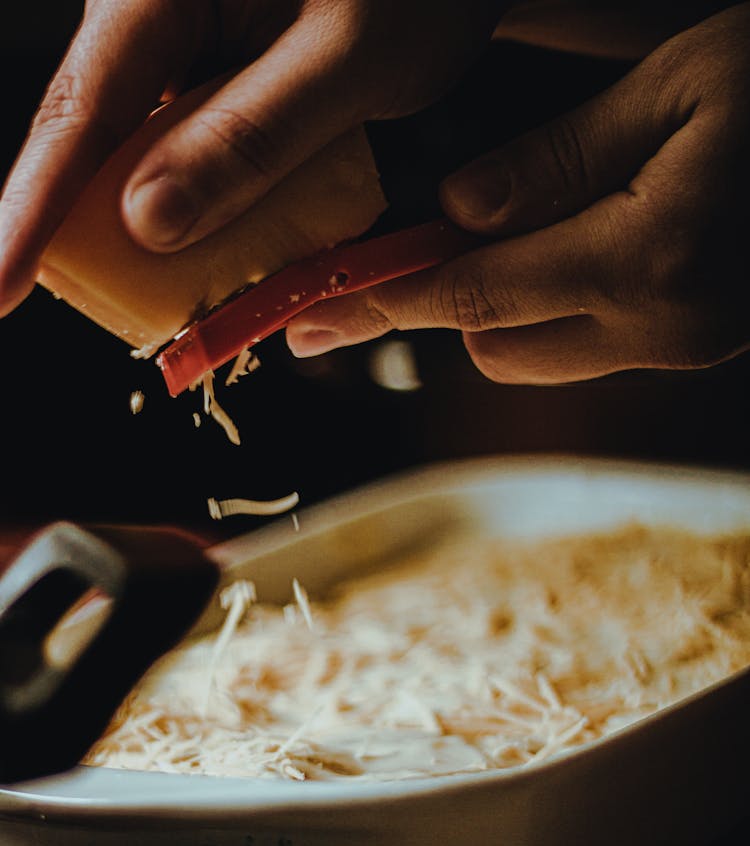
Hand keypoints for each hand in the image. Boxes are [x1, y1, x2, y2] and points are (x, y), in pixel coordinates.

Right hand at [0, 0, 504, 317]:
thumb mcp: (345, 60)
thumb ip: (249, 138)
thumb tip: (148, 222)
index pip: (82, 112)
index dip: (33, 210)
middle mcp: (162, 17)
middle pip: (101, 145)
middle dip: (100, 237)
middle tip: (117, 312)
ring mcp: (192, 51)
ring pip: (153, 163)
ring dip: (170, 239)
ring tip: (186, 300)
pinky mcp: (227, 84)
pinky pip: (201, 161)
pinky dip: (218, 216)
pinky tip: (237, 254)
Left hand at [287, 4, 749, 382]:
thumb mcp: (681, 83)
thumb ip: (560, 155)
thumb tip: (458, 210)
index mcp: (645, 256)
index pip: (469, 294)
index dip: (380, 301)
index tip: (307, 311)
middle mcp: (658, 326)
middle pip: (491, 345)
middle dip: (447, 297)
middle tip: (427, 232)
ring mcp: (680, 346)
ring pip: (535, 356)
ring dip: (500, 307)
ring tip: (514, 229)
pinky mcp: (695, 345)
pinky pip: (587, 346)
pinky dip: (552, 308)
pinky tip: (572, 246)